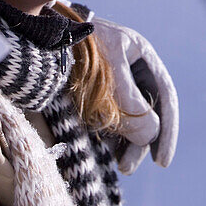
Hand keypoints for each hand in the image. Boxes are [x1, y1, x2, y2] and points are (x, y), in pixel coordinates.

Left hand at [89, 16, 177, 173]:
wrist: (39, 38)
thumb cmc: (76, 51)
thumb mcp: (108, 78)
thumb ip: (133, 107)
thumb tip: (150, 136)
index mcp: (140, 54)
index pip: (165, 95)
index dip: (167, 130)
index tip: (161, 161)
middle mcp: (128, 66)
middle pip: (146, 110)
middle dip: (140, 142)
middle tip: (127, 167)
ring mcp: (109, 77)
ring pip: (126, 116)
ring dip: (124, 142)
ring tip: (117, 165)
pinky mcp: (88, 88)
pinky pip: (106, 116)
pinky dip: (108, 135)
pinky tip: (105, 150)